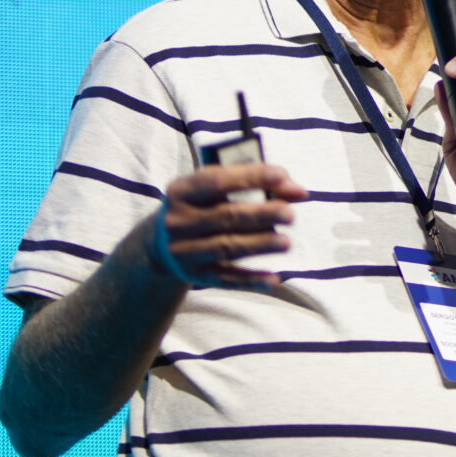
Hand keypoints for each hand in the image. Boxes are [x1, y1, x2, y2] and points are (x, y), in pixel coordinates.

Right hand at [147, 163, 307, 289]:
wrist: (159, 243)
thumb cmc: (199, 205)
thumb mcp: (213, 187)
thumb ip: (252, 182)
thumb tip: (296, 191)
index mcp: (181, 191)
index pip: (218, 181)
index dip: (251, 177)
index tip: (282, 176)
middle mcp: (178, 221)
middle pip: (226, 217)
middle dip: (261, 214)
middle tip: (290, 214)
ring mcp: (183, 250)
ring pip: (227, 247)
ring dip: (259, 245)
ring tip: (286, 243)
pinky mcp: (194, 275)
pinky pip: (225, 279)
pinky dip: (251, 280)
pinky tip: (274, 279)